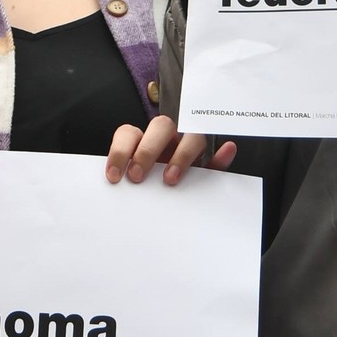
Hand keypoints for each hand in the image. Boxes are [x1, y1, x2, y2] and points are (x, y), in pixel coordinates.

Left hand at [105, 115, 235, 186]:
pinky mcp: (210, 161)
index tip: (115, 176)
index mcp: (142, 142)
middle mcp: (166, 140)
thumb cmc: (146, 188)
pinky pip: (219, 153)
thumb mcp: (133, 185)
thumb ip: (124, 178)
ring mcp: (189, 148)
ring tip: (171, 178)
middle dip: (147, 149)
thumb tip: (110, 177)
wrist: (164, 209)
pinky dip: (222, 154)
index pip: (129, 133)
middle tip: (138, 176)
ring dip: (182, 154)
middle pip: (161, 126)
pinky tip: (227, 151)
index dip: (119, 151)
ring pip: (191, 136)